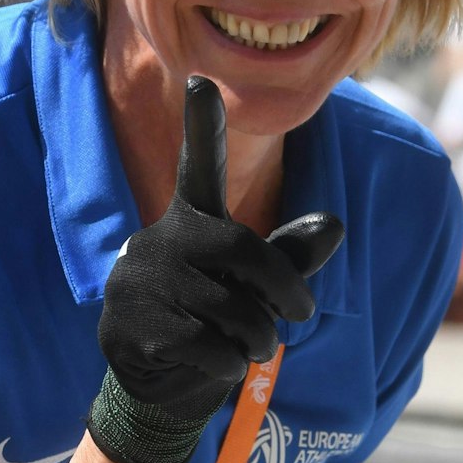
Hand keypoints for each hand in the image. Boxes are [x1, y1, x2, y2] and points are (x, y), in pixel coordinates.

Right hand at [87, 77, 344, 462]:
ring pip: (231, 306)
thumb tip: (333, 224)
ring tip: (247, 347)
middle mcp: (159, 238)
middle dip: (283, 292)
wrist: (158, 384)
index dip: (202, 124)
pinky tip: (214, 364)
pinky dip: (228, 364)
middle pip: (245, 251)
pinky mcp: (130, 322)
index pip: (200, 167)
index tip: (200, 78)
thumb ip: (288, 256)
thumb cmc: (212, 322)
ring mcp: (139, 278)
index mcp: (192, 221)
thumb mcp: (254, 288)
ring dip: (256, 337)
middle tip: (298, 317)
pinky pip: (206, 343)